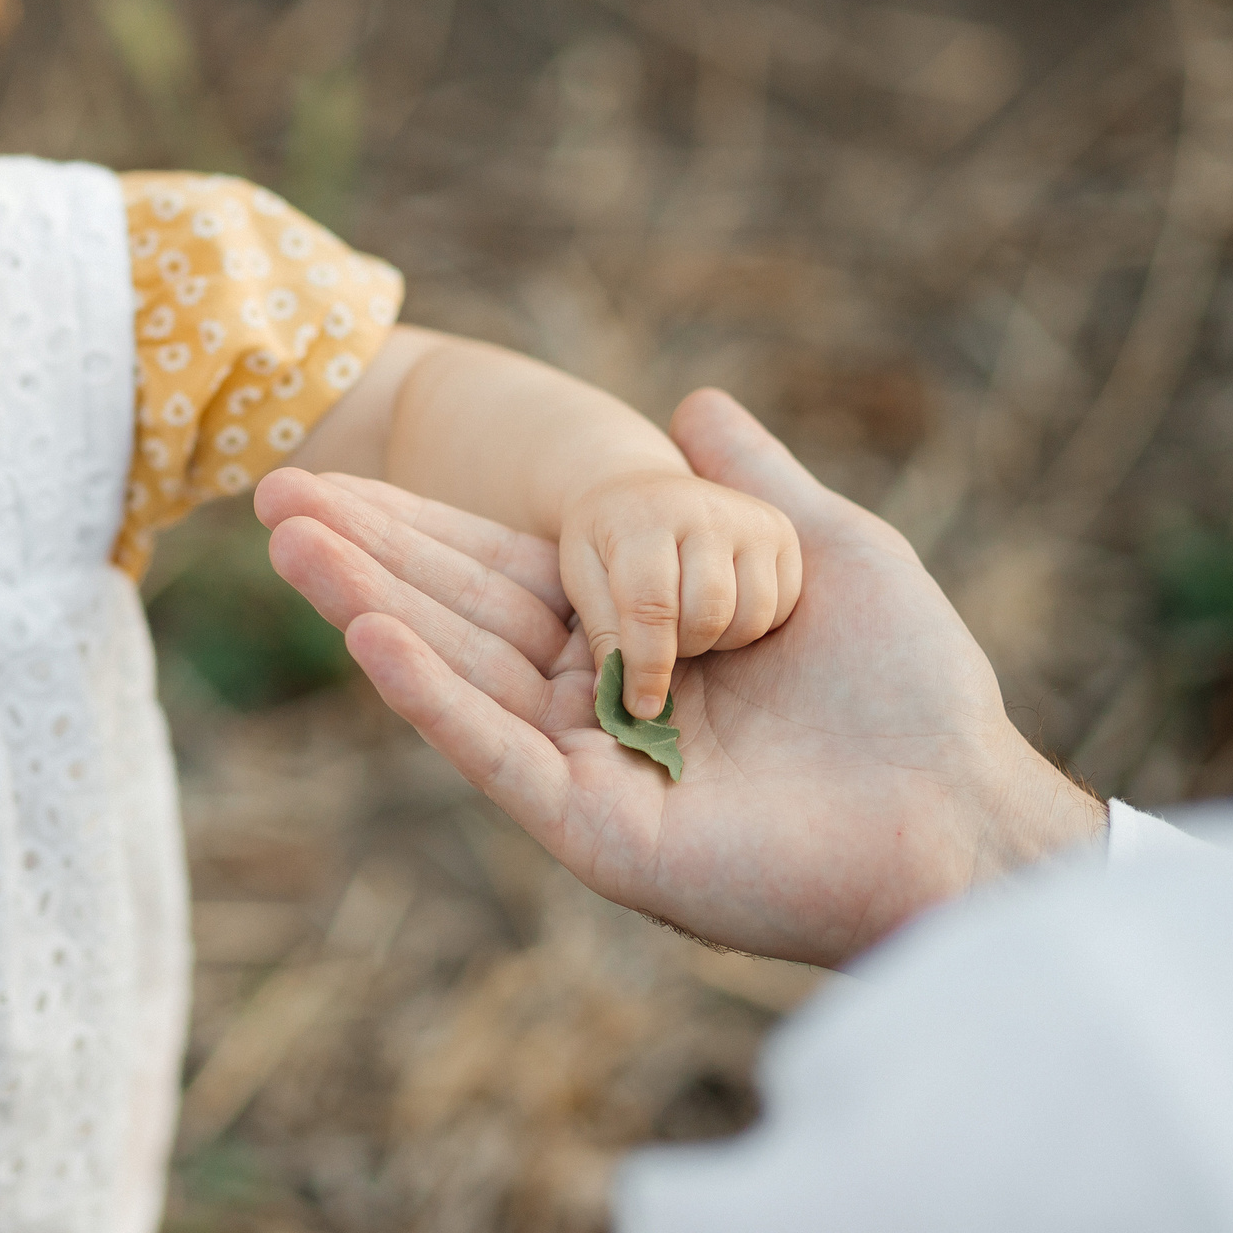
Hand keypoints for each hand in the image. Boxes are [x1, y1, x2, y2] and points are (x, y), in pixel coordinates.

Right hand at [256, 389, 1106, 967]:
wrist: (960, 808)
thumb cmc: (908, 688)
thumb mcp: (824, 548)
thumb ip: (749, 482)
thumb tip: (698, 402)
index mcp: (627, 644)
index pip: (494, 568)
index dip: (411, 521)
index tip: (326, 475)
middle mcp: (588, 706)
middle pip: (454, 613)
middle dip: (363, 554)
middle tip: (271, 498)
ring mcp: (581, 771)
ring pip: (457, 672)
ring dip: (369, 606)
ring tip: (292, 544)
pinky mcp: (590, 830)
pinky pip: (495, 752)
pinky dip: (429, 695)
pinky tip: (367, 635)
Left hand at [559, 465, 801, 720]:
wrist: (640, 488)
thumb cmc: (605, 543)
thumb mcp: (584, 578)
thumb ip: (603, 635)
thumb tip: (613, 701)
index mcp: (641, 518)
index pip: (651, 606)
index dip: (648, 666)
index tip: (643, 707)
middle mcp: (702, 509)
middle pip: (708, 614)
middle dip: (684, 647)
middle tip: (663, 643)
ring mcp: (749, 518)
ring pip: (750, 616)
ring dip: (719, 639)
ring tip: (688, 622)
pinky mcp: (781, 532)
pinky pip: (779, 608)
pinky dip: (750, 623)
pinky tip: (720, 607)